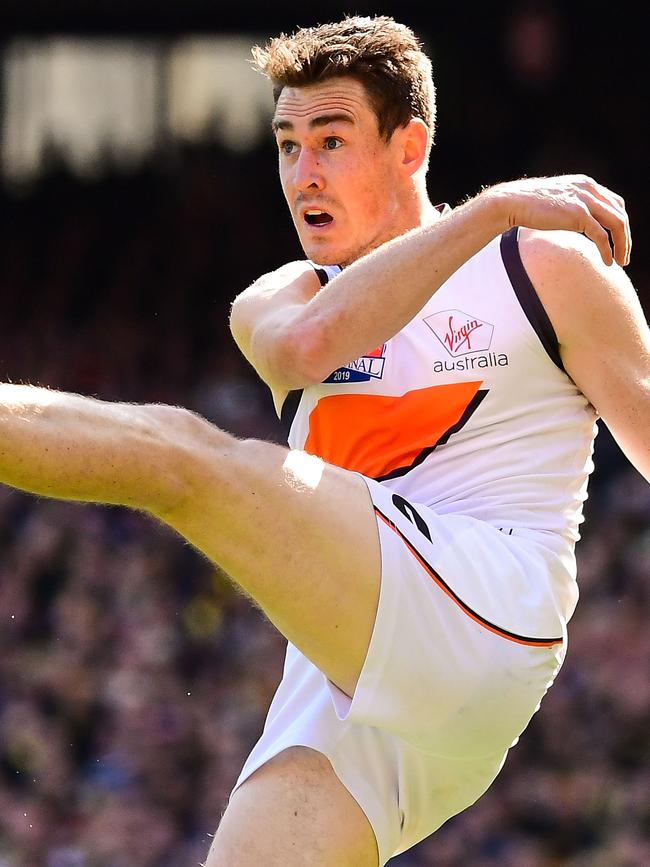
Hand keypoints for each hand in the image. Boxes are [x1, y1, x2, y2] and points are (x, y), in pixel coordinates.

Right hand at [484, 174, 630, 266]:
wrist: (513, 202)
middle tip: (623, 254)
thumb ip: (569, 207)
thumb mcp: (556, 201)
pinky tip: (607, 262)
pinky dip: (608, 250)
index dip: (619, 222)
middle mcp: (590, 189)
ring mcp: (585, 201)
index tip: (617, 240)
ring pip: (617, 224)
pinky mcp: (579, 215)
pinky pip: (602, 236)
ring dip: (622, 244)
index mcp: (586, 184)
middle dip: (625, 236)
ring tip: (620, 261)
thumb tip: (573, 223)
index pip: (614, 203)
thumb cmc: (528, 205)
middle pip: (620, 213)